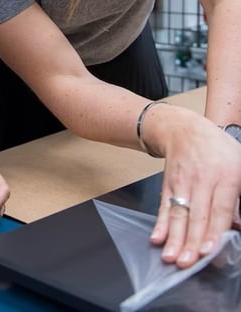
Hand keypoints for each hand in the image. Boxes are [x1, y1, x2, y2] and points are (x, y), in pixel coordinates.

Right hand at [149, 112, 240, 267]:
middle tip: (186, 262)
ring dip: (174, 237)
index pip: (219, 208)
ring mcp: (182, 183)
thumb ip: (240, 196)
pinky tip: (157, 237)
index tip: (207, 249)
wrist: (184, 128)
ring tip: (171, 256)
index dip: (213, 230)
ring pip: (178, 213)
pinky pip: (164, 206)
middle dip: (190, 240)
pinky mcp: (168, 185)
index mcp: (226, 177)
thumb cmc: (217, 148)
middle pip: (196, 214)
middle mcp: (202, 181)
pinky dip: (160, 223)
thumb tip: (238, 225)